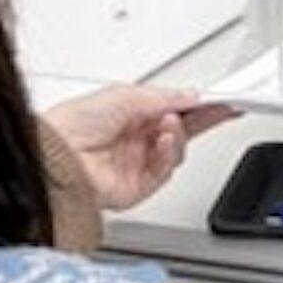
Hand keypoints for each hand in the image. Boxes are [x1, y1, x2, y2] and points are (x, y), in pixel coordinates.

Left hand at [42, 85, 235, 210]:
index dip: (200, 104)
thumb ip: (164, 97)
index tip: (223, 99)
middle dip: (205, 119)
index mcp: (131, 113)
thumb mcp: (126, 95)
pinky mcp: (137, 186)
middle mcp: (136, 139)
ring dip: (178, 135)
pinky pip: (166, 171)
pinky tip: (161, 142)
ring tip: (167, 125)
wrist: (57, 156)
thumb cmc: (74, 123)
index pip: (175, 108)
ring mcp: (137, 163)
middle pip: (182, 130)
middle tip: (226, 109)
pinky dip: (168, 155)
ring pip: (177, 151)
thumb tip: (190, 97)